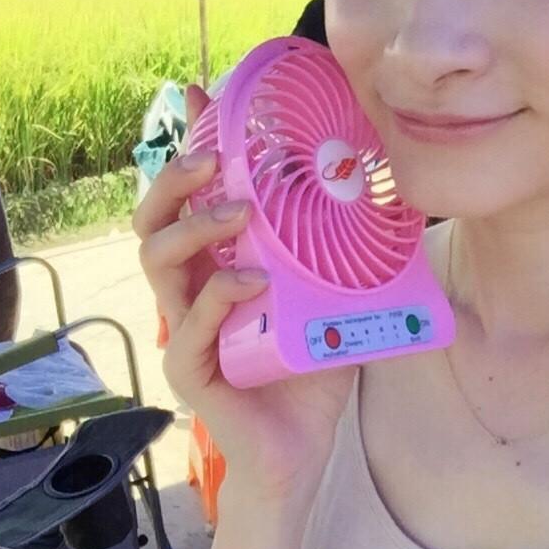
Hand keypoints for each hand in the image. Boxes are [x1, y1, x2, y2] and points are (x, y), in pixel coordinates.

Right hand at [133, 84, 356, 502]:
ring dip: (195, 227)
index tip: (202, 96)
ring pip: (160, 263)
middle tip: (209, 155)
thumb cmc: (312, 371)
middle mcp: (191, 290)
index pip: (191, 196)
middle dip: (175, 178)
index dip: (189, 145)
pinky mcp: (192, 371)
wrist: (302, 452)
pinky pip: (190, 327)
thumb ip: (344, 252)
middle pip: (155, 219)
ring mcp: (185, 329)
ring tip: (237, 211)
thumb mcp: (335, 298)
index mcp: (217, 264)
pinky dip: (220, 296)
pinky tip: (254, 281)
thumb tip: (393, 193)